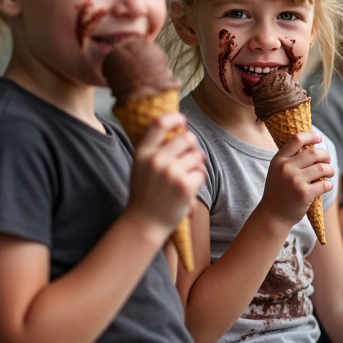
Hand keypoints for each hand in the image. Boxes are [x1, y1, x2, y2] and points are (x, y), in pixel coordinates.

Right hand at [127, 113, 205, 233]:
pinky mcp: (184, 185)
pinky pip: (201, 173)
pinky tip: (188, 190)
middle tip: (192, 156)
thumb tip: (181, 129)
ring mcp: (170, 172)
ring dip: (196, 165)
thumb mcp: (141, 167)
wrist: (144, 223)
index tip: (182, 121)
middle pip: (186, 137)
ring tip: (186, 177)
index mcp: (142, 153)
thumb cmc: (145, 194)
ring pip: (197, 156)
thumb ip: (155, 149)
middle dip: (193, 145)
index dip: (174, 118)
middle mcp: (155, 160)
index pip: (159, 124)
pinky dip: (198, 180)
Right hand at [259, 131, 333, 227]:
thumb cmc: (279, 191)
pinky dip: (329, 184)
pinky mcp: (304, 194)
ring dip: (330, 170)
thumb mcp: (277, 171)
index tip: (319, 138)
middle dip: (325, 155)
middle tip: (328, 160)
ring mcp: (295, 181)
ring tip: (330, 173)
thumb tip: (312, 144)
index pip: (296, 140)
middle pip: (313, 153)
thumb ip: (290, 158)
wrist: (273, 215)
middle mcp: (285, 168)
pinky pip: (324, 184)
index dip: (310, 136)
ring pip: (322, 168)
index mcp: (278, 160)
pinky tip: (327, 186)